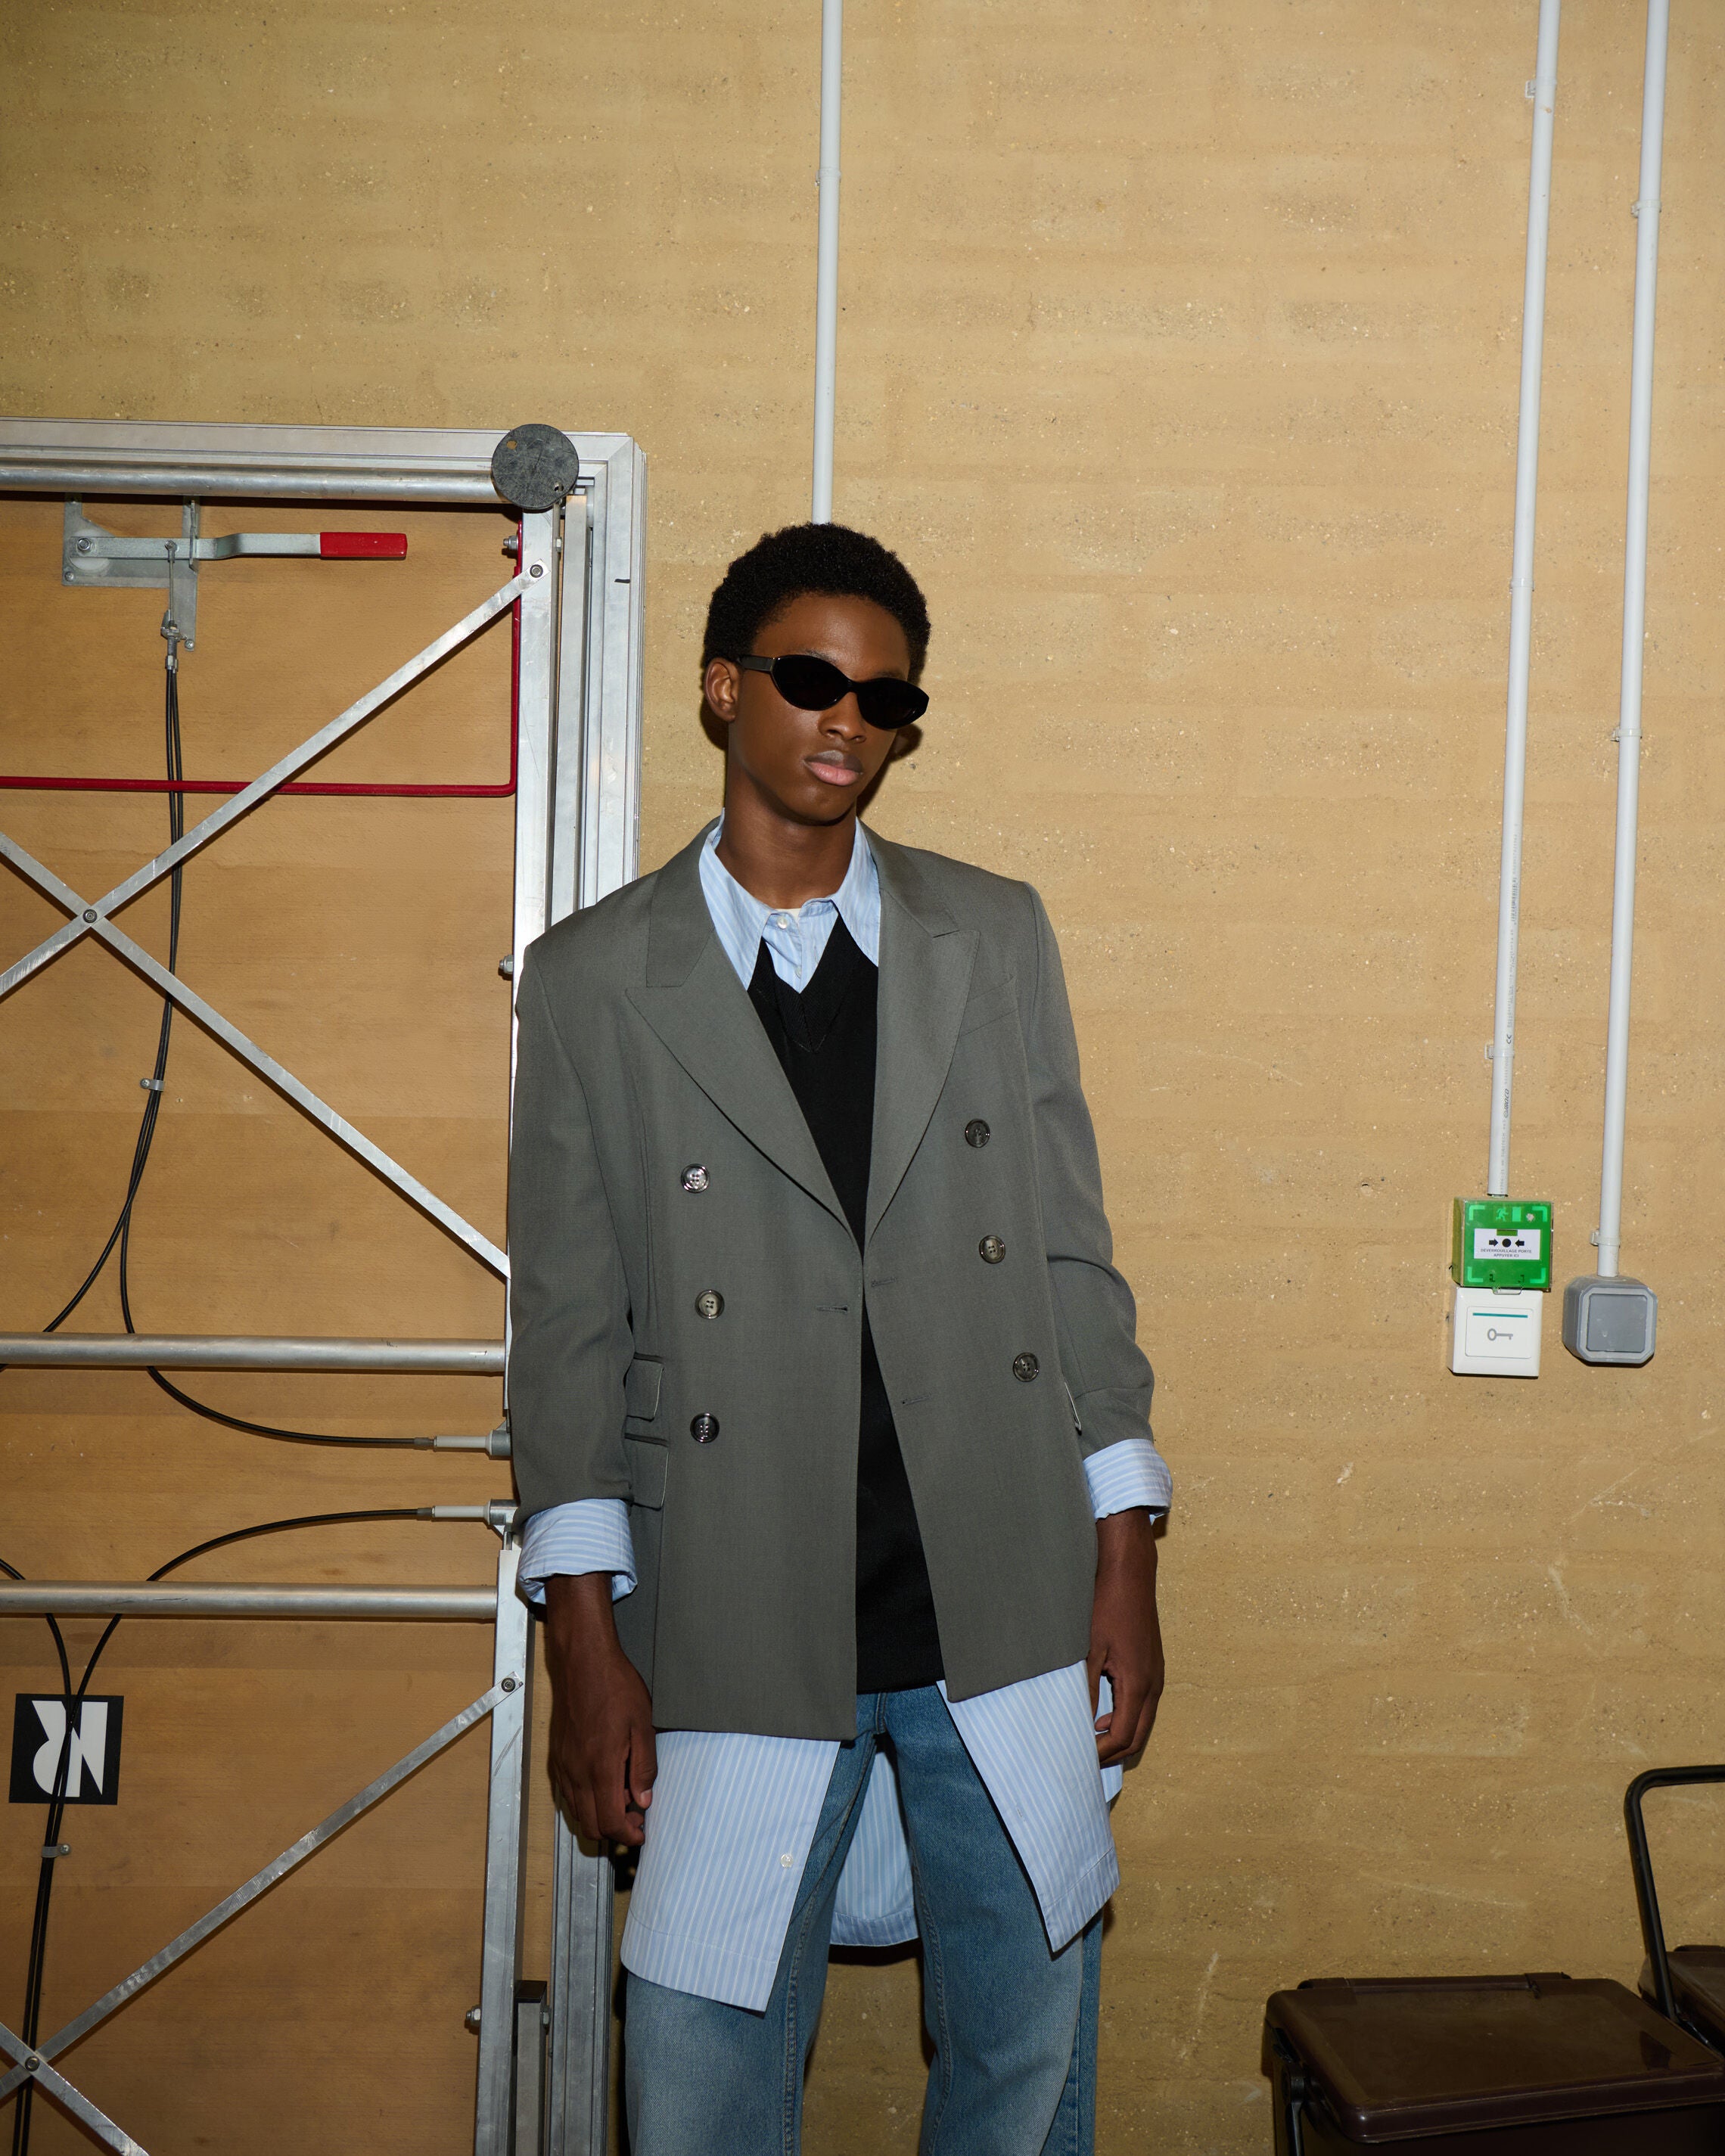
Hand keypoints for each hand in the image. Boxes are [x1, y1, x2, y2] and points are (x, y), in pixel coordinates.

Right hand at [543, 1573, 657, 1845]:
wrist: (583, 1662)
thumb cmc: (615, 1687)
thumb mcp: (642, 1725)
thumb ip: (643, 1767)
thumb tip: (643, 1799)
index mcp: (600, 1768)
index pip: (610, 1823)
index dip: (628, 1835)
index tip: (642, 1830)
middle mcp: (577, 1773)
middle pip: (590, 1826)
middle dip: (614, 1830)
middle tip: (635, 1817)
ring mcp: (563, 1766)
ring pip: (576, 1812)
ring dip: (598, 1816)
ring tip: (621, 1800)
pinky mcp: (557, 1757)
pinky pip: (567, 1794)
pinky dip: (584, 1801)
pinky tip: (602, 1784)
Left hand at [1086, 1510, 1163, 1768]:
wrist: (1130, 1574)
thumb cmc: (1107, 1607)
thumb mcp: (1089, 1650)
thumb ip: (1085, 1689)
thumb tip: (1079, 1724)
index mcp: (1138, 1684)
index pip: (1123, 1736)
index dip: (1101, 1752)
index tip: (1078, 1758)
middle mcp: (1154, 1685)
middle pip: (1138, 1737)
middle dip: (1113, 1752)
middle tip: (1084, 1758)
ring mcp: (1157, 1675)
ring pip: (1143, 1723)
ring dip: (1120, 1736)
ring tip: (1090, 1739)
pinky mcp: (1153, 1666)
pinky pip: (1144, 1705)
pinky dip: (1126, 1718)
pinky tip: (1102, 1713)